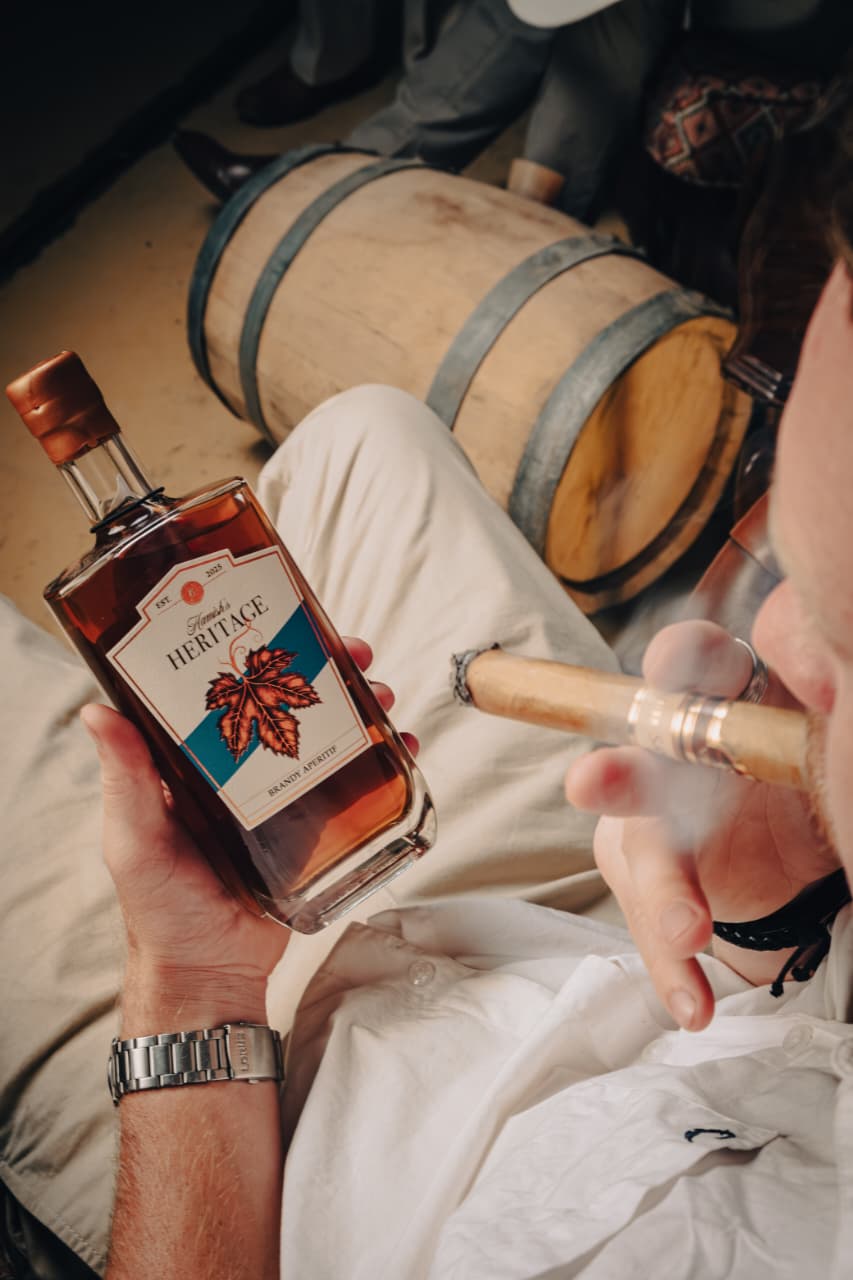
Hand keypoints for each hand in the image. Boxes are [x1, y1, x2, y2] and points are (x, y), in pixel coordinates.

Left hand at [82, 637, 413, 1025]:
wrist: (211, 972)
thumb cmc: (160, 907)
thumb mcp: (134, 838)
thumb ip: (125, 780)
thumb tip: (96, 711)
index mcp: (195, 757)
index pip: (231, 685)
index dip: (264, 650)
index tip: (293, 625)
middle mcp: (240, 765)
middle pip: (290, 698)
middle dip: (328, 669)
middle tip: (355, 656)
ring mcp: (280, 793)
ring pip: (327, 732)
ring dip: (359, 706)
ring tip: (383, 697)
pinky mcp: (314, 826)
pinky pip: (351, 783)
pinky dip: (380, 761)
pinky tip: (400, 748)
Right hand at [564, 621, 838, 1030]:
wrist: (789, 850)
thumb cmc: (789, 767)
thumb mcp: (809, 728)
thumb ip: (809, 696)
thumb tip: (817, 645)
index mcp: (714, 698)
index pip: (690, 663)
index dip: (682, 662)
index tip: (682, 667)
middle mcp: (665, 756)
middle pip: (638, 758)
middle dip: (615, 774)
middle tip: (594, 784)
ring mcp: (647, 822)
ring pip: (641, 856)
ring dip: (662, 894)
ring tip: (689, 933)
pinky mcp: (649, 886)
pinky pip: (654, 931)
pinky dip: (674, 969)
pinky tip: (695, 1005)